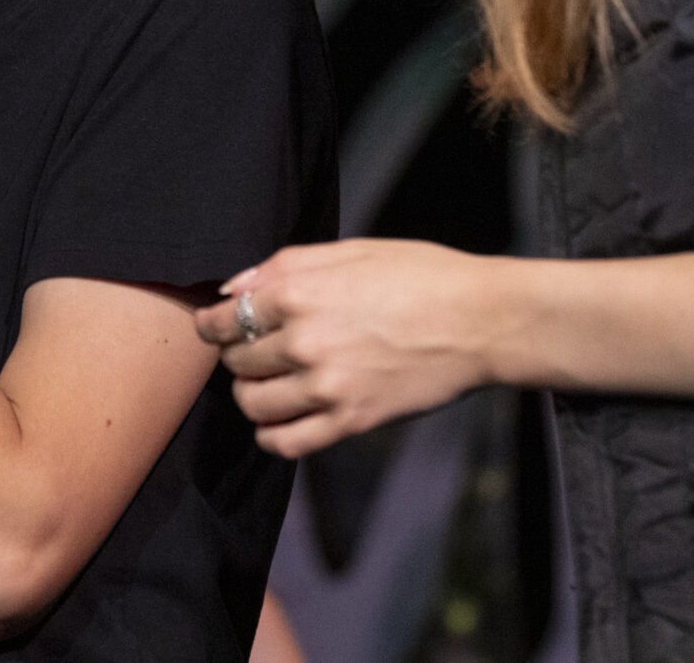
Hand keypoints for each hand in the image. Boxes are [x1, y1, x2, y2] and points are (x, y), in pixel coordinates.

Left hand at [192, 239, 500, 457]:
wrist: (481, 320)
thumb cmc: (421, 275)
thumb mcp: (351, 250)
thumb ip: (284, 265)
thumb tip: (231, 288)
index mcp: (300, 290)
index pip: (225, 318)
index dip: (213, 325)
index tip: (215, 329)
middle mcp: (304, 339)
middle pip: (237, 361)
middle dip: (238, 356)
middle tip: (256, 353)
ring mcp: (326, 385)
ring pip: (252, 404)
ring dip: (251, 395)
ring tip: (270, 385)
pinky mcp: (351, 420)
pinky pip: (285, 442)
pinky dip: (272, 436)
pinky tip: (282, 421)